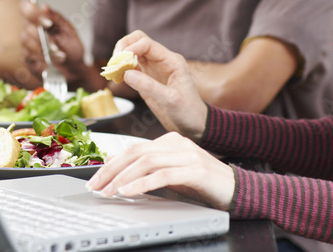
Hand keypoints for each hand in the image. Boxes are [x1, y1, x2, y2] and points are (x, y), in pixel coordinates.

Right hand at [20, 0, 87, 81]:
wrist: (73, 67)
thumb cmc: (71, 46)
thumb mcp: (68, 30)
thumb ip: (56, 18)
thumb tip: (44, 6)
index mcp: (40, 18)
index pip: (25, 7)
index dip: (33, 13)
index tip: (47, 23)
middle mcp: (30, 29)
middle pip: (26, 27)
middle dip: (42, 36)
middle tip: (56, 45)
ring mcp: (27, 44)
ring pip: (26, 41)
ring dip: (44, 49)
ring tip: (59, 54)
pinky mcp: (26, 57)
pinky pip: (28, 56)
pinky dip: (42, 59)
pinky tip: (51, 62)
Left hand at [87, 132, 233, 209]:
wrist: (237, 189)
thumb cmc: (203, 184)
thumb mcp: (171, 175)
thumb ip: (149, 170)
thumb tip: (119, 171)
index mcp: (170, 141)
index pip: (133, 148)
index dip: (111, 163)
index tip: (95, 178)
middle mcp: (177, 143)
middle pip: (136, 152)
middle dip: (111, 170)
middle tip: (95, 185)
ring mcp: (187, 155)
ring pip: (146, 162)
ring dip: (123, 178)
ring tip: (108, 191)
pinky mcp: (195, 170)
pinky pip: (162, 175)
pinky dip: (142, 184)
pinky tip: (129, 192)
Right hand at [116, 31, 207, 139]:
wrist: (194, 123)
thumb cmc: (188, 110)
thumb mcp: (171, 100)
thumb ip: (149, 86)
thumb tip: (126, 73)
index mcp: (171, 60)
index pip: (147, 43)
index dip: (131, 48)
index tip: (120, 59)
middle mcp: (161, 60)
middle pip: (138, 41)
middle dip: (123, 47)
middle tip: (114, 63)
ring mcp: (153, 68)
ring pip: (133, 52)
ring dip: (120, 57)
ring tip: (113, 71)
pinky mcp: (146, 77)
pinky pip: (131, 66)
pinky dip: (121, 68)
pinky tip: (116, 77)